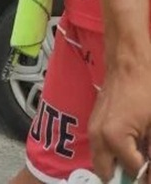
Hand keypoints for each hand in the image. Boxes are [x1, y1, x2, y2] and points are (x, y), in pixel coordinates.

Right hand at [89, 53, 150, 179]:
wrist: (129, 65)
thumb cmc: (146, 91)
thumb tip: (148, 173)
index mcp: (114, 138)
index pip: (132, 170)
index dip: (146, 173)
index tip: (150, 166)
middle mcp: (97, 137)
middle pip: (106, 173)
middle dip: (124, 175)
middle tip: (142, 168)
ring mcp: (92, 130)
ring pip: (101, 162)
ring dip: (117, 165)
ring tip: (138, 155)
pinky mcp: (94, 123)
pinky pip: (100, 148)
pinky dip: (112, 153)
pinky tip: (130, 144)